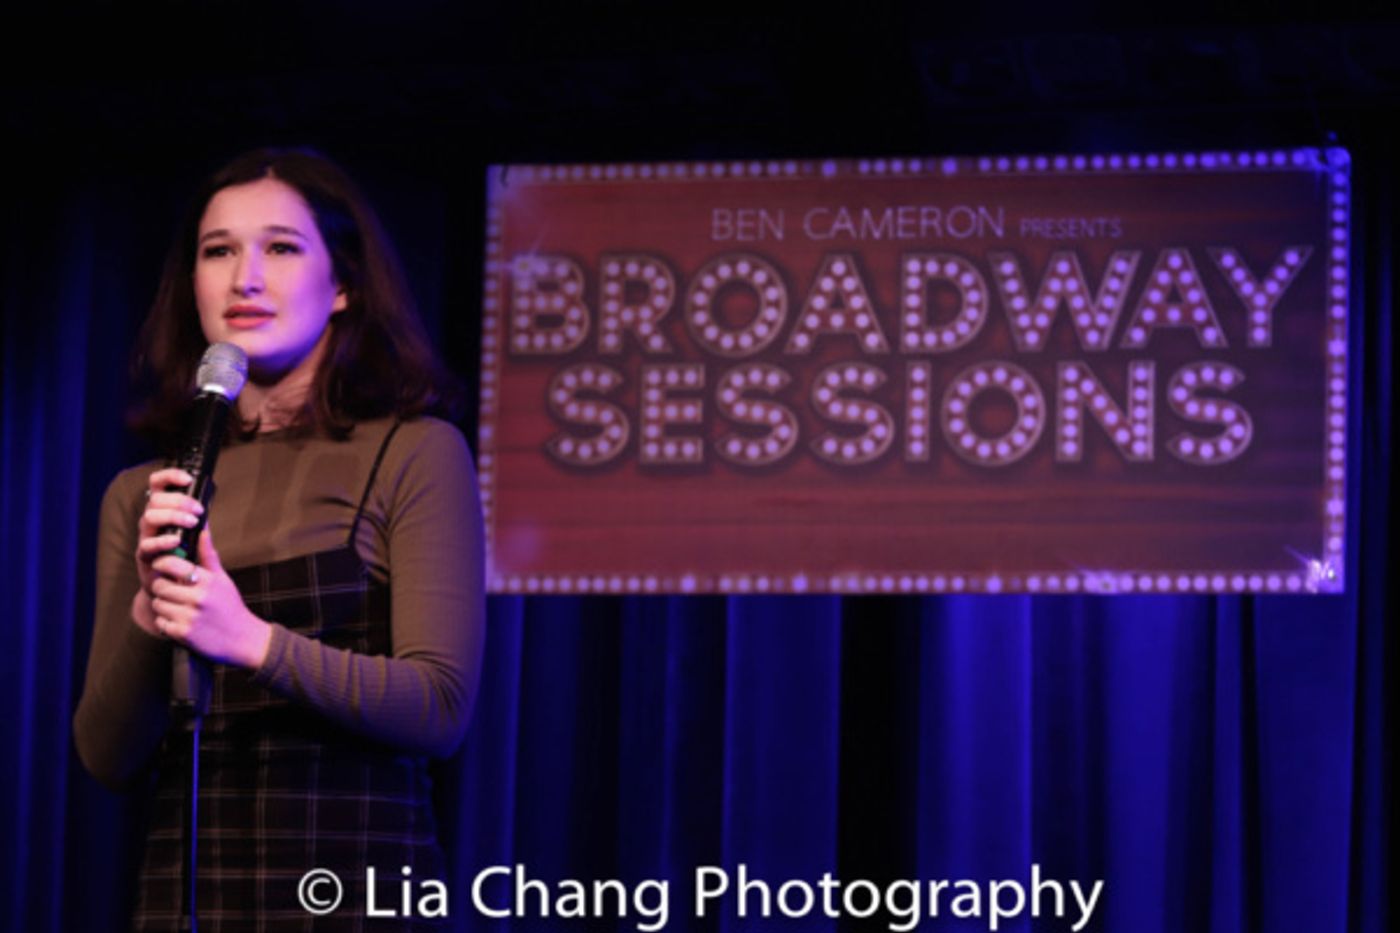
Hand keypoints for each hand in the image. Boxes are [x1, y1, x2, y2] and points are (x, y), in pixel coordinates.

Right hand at [135, 467, 202, 596]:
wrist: (173, 585)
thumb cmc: (184, 555)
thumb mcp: (194, 533)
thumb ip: (197, 518)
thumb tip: (207, 501)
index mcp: (162, 510)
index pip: (157, 484)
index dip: (169, 476)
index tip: (187, 478)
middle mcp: (151, 521)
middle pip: (155, 500)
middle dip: (178, 500)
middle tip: (198, 510)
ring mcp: (146, 537)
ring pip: (149, 517)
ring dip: (172, 516)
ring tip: (191, 522)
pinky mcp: (144, 556)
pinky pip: (147, 544)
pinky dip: (162, 541)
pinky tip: (177, 540)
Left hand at [149, 526, 272, 669]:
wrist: (243, 640)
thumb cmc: (230, 606)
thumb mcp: (222, 579)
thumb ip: (209, 555)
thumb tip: (203, 529)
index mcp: (208, 581)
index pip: (173, 564)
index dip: (162, 563)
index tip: (161, 565)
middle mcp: (199, 598)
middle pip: (160, 586)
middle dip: (162, 587)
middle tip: (171, 590)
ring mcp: (190, 617)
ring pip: (158, 604)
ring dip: (163, 606)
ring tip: (177, 607)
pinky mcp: (183, 634)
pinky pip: (160, 623)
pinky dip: (166, 623)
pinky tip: (179, 622)